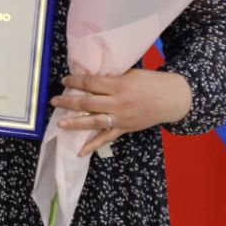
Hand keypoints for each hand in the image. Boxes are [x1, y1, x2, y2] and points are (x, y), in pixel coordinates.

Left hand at [50, 70, 191, 156]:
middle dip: (68, 102)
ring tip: (59, 123)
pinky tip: (79, 151)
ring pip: (93, 122)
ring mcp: (121, 118)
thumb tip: (90, 81)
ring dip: (75, 123)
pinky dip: (92, 145)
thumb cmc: (150, 81)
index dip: (75, 82)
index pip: (90, 84)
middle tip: (53, 101)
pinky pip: (106, 138)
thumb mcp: (129, 74)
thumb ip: (110, 79)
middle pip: (87, 103)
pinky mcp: (125, 129)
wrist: (171, 98)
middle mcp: (117, 103)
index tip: (64, 81)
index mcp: (118, 85)